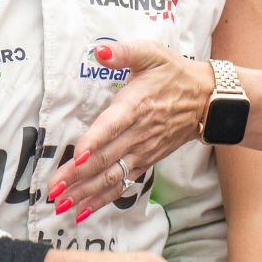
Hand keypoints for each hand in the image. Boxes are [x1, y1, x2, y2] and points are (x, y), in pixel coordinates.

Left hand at [56, 43, 214, 217]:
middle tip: (54, 189)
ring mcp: (143, 150)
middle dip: (78, 176)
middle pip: (106, 158)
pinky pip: (123, 183)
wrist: (207, 100)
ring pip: (112, 176)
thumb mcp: (152, 54)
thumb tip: (99, 51)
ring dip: (86, 192)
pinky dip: (103, 198)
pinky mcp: (146, 161)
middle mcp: (138, 132)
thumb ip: (125, 53)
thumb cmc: (175, 75)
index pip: (113, 125)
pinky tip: (84, 210)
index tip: (77, 156)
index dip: (95, 141)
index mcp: (136, 105)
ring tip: (62, 205)